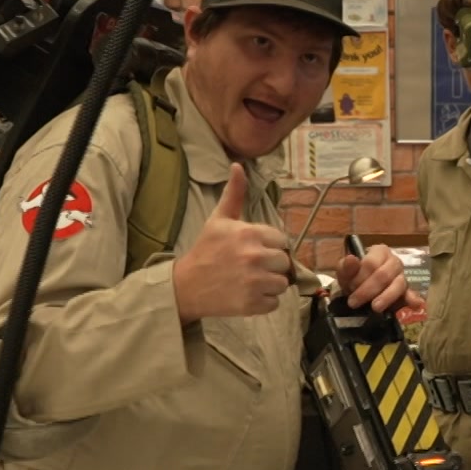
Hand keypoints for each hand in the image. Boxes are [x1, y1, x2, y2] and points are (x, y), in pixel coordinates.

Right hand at [173, 163, 291, 323]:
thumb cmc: (205, 251)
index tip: (254, 249)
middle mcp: (255, 257)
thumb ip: (234, 194)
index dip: (270, 245)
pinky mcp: (253, 304)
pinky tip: (247, 294)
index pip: (282, 241)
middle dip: (272, 265)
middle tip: (252, 266)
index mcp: (249, 234)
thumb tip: (238, 165)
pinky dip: (264, 302)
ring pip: (283, 283)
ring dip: (270, 284)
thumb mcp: (218, 219)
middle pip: (285, 262)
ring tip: (250, 280)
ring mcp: (255, 283)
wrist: (185, 286)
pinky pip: (275, 302)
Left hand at [334, 242, 414, 313]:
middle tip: (354, 303)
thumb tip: (351, 259)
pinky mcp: (407, 291)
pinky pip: (411, 294)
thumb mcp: (344, 272)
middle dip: (368, 290)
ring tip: (375, 308)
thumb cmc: (353, 277)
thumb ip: (346, 266)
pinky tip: (415, 304)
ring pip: (398, 284)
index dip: (360, 277)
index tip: (350, 288)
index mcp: (380, 251)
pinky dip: (413, 299)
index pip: (371, 263)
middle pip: (384, 275)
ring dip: (386, 297)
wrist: (358, 290)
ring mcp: (402, 276)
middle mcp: (394, 261)